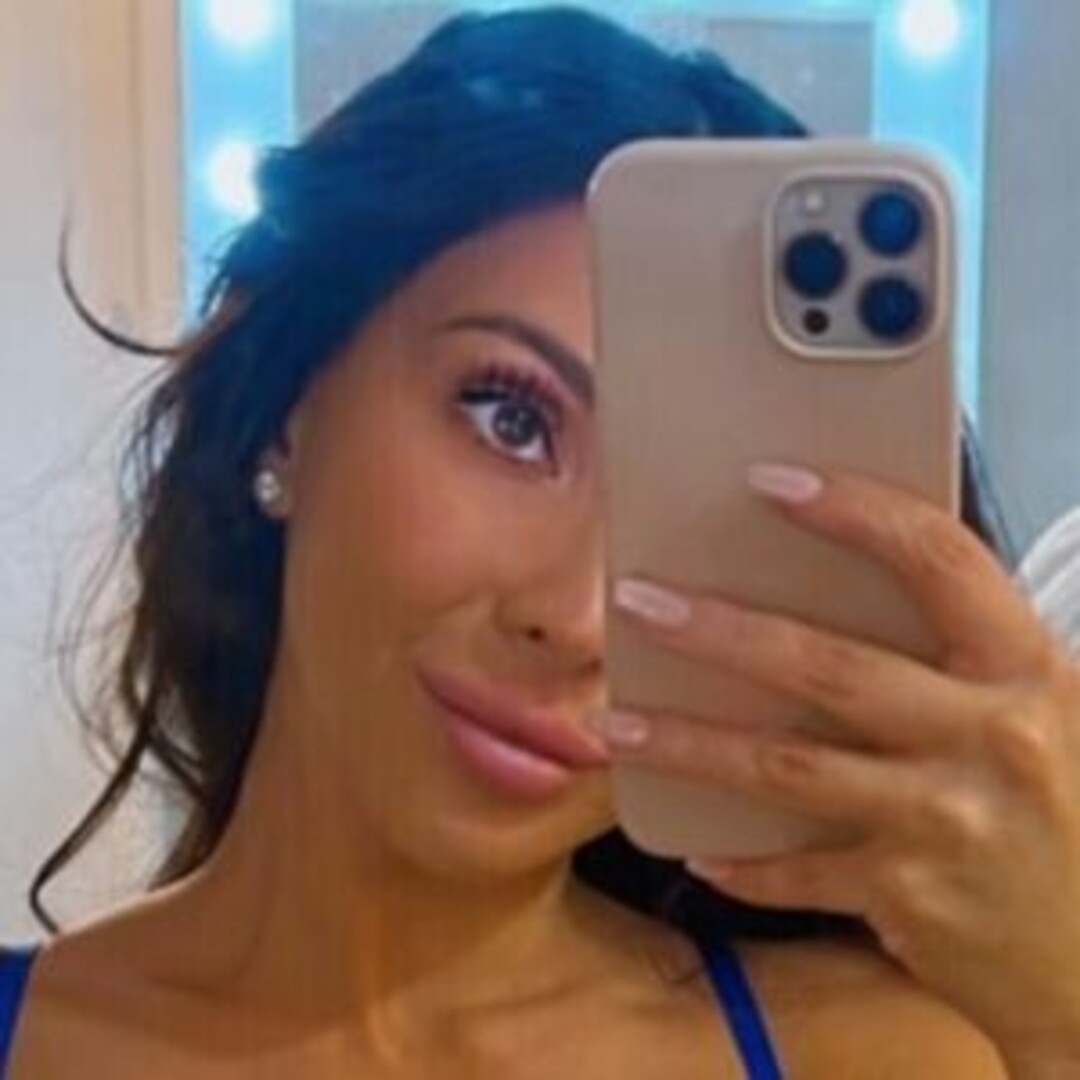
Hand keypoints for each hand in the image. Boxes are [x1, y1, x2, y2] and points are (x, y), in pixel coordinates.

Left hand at [589, 463, 1079, 1070]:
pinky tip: (694, 847)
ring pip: (785, 770)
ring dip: (690, 745)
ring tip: (617, 725)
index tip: (771, 481)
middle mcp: (987, 739)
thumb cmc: (1067, 806)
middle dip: (720, 631)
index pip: (939, 563)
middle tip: (637, 599)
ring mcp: (942, 822)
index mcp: (1025, 670)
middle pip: (829, 668)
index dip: (855, 514)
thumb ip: (964, 653)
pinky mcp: (905, 895)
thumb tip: (847, 578)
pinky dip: (741, 863)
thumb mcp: (1044, 709)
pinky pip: (797, 872)